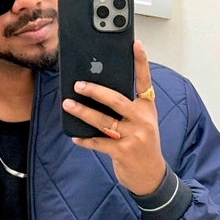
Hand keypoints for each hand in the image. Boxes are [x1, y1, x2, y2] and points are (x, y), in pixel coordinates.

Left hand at [62, 40, 165, 194]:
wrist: (151, 176)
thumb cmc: (142, 145)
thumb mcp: (142, 123)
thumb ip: (127, 108)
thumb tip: (98, 93)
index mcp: (147, 109)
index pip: (144, 81)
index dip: (140, 62)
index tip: (135, 44)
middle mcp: (142, 120)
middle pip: (117, 100)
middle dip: (95, 90)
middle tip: (78, 84)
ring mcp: (133, 136)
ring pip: (103, 121)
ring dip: (83, 112)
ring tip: (68, 104)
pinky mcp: (123, 152)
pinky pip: (99, 142)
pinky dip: (85, 139)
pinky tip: (75, 136)